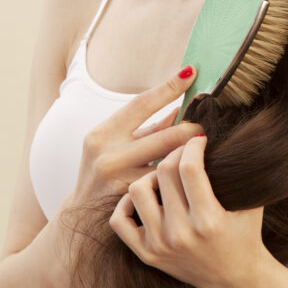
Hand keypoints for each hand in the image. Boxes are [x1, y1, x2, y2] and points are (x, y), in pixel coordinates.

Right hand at [70, 67, 203, 208]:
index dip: (169, 88)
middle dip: (191, 129)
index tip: (190, 73)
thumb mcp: (115, 142)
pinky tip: (190, 177)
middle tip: (206, 125)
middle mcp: (109, 156)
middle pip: (165, 137)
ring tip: (200, 150)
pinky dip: (178, 179)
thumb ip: (147, 127)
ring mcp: (120, 183)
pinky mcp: (132, 204)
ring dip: (187, 157)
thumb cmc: (104, 168)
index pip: (142, 103)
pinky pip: (165, 187)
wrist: (82, 214)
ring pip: (169, 165)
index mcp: (103, 134)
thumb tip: (180, 108)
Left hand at [109, 134, 268, 287]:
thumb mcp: (251, 203)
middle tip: (184, 150)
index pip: (189, 167)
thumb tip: (228, 133)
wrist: (236, 279)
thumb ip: (240, 172)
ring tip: (166, 174)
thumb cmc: (245, 235)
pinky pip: (120, 220)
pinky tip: (146, 196)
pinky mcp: (147, 255)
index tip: (199, 139)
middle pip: (164, 172)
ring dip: (151, 174)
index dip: (193, 144)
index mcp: (208, 220)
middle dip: (175, 151)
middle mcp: (180, 234)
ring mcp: (160, 246)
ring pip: (138, 190)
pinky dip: (127, 203)